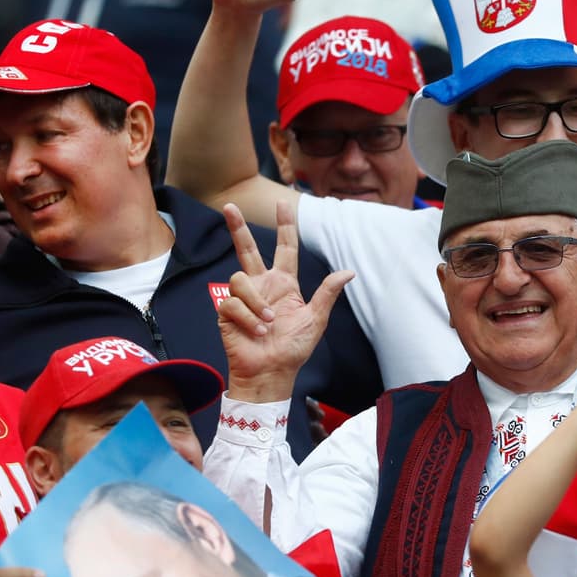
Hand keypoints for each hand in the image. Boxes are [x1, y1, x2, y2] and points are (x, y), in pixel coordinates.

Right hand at [220, 200, 353, 402]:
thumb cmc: (293, 350)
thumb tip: (348, 271)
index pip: (284, 248)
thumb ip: (327, 293)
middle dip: (238, 228)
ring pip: (239, 279)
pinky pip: (232, 303)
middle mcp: (262, 286)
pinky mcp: (227, 312)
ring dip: (255, 302)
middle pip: (246, 250)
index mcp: (284, 284)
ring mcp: (243, 299)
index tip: (283, 204)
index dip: (284, 226)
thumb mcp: (315, 320)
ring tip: (267, 323)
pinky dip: (247, 318)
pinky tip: (255, 331)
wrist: (271, 373)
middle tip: (229, 206)